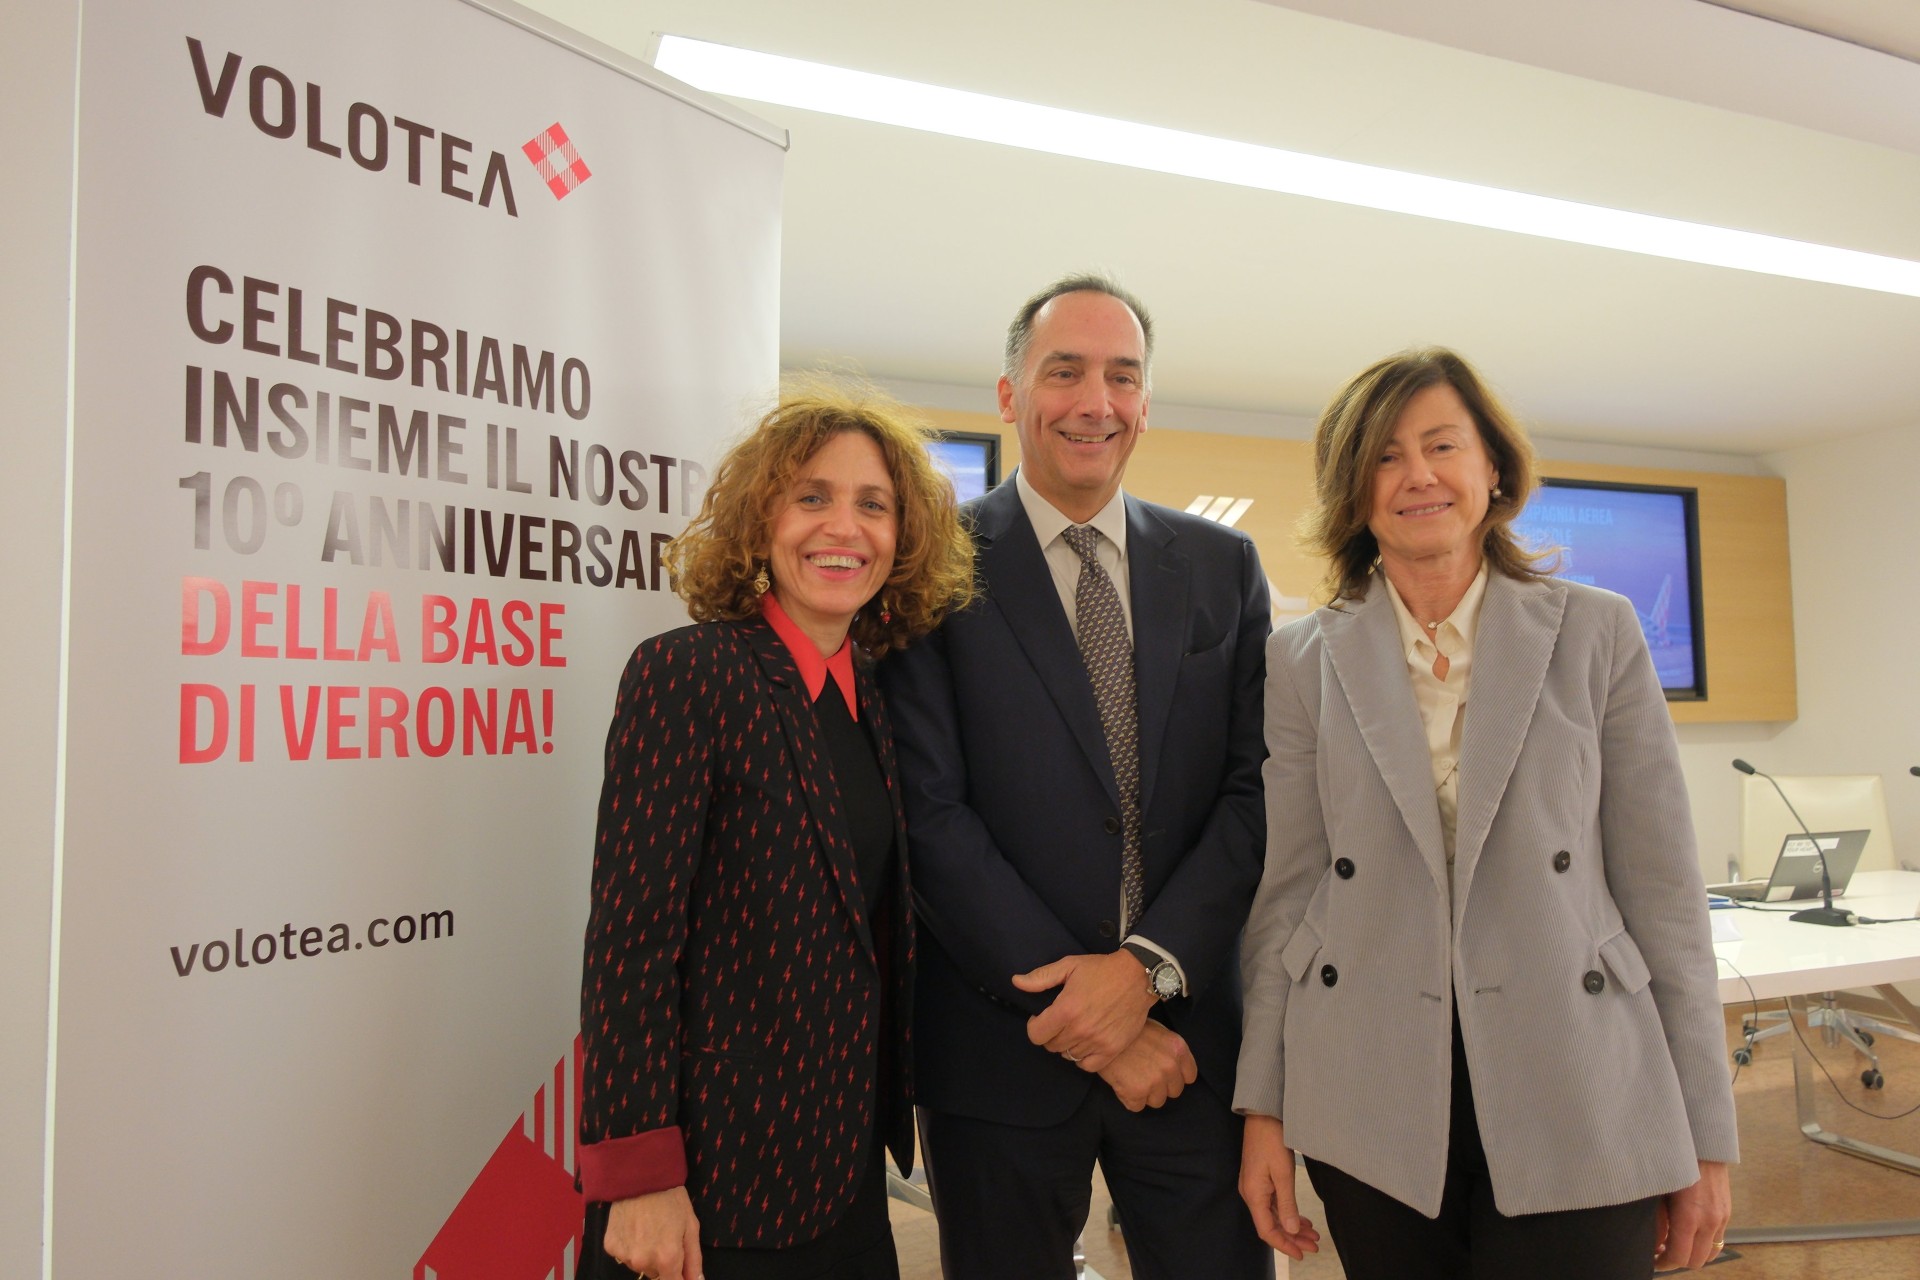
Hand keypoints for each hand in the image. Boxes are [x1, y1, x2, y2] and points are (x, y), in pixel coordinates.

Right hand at [604, 1186, 702, 1279]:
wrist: (639, 1175)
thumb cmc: (671, 1199)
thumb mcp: (691, 1226)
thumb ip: (694, 1259)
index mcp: (667, 1258)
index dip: (678, 1277)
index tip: (679, 1266)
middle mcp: (644, 1262)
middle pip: (656, 1275)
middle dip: (663, 1263)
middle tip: (665, 1237)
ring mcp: (624, 1255)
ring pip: (639, 1265)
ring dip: (646, 1254)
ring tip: (649, 1229)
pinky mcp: (610, 1247)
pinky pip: (624, 1255)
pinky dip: (630, 1246)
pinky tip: (634, 1227)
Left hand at [1014, 951, 1155, 1071]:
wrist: (1138, 977)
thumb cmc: (1102, 970)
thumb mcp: (1069, 966)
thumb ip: (1041, 977)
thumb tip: (1016, 982)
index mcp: (1066, 1010)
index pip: (1036, 1035)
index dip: (1035, 1026)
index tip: (1043, 1017)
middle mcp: (1080, 1030)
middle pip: (1051, 1046)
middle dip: (1051, 1034)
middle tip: (1061, 1021)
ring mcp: (1097, 1042)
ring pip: (1068, 1055)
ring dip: (1068, 1044)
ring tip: (1076, 1029)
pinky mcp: (1112, 1049)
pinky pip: (1087, 1065)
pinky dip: (1083, 1057)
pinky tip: (1086, 1043)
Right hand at [1097, 1019, 1196, 1110]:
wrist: (1100, 1033)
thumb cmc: (1126, 1030)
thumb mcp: (1156, 1030)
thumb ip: (1169, 1050)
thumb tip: (1174, 1065)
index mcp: (1178, 1049)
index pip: (1190, 1076)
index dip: (1176, 1076)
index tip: (1164, 1073)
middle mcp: (1170, 1066)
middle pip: (1174, 1091)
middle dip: (1160, 1086)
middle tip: (1143, 1073)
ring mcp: (1154, 1080)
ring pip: (1157, 1101)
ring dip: (1145, 1094)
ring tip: (1131, 1077)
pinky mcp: (1136, 1092)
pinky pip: (1137, 1106)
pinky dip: (1128, 1098)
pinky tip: (1121, 1082)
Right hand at [1238, 1114, 1320, 1260]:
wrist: (1262, 1116)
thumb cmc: (1272, 1141)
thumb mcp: (1283, 1173)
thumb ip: (1287, 1204)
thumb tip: (1290, 1230)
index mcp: (1253, 1195)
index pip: (1267, 1230)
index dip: (1284, 1245)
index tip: (1301, 1254)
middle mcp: (1251, 1194)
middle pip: (1271, 1225)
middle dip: (1292, 1238)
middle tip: (1314, 1246)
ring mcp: (1255, 1187)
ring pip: (1274, 1215)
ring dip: (1292, 1226)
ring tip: (1313, 1234)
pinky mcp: (1260, 1180)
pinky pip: (1274, 1204)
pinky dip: (1288, 1213)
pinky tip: (1301, 1218)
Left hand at [1653, 1160, 1730, 1271]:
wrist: (1703, 1143)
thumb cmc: (1675, 1163)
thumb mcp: (1658, 1191)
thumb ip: (1657, 1222)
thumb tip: (1655, 1245)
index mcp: (1689, 1217)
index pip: (1679, 1258)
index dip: (1664, 1264)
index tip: (1654, 1260)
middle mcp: (1709, 1222)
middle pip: (1696, 1261)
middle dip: (1678, 1261)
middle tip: (1662, 1253)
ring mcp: (1722, 1218)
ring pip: (1710, 1253)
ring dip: (1693, 1254)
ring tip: (1676, 1243)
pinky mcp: (1727, 1212)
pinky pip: (1718, 1238)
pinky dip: (1704, 1242)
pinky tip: (1689, 1231)